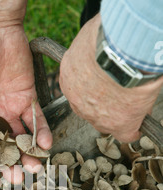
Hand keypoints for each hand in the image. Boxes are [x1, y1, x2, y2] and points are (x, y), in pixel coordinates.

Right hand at [0, 19, 51, 187]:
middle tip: (17, 180)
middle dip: (8, 166)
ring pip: (20, 139)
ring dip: (27, 155)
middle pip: (0, 149)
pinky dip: (42, 133)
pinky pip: (36, 121)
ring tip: (35, 168)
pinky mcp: (27, 99)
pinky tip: (45, 144)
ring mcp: (9, 109)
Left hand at [59, 14, 162, 142]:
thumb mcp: (88, 38)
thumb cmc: (103, 38)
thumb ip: (87, 48)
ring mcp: (97, 116)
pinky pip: (126, 133)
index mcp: (68, 78)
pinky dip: (133, 129)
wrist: (119, 53)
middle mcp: (77, 101)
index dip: (93, 86)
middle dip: (103, 102)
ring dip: (117, 113)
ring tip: (133, 101)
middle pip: (90, 108)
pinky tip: (139, 124)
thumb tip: (94, 43)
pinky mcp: (119, 125)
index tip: (104, 81)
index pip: (79, 89)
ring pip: (106, 121)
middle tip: (119, 91)